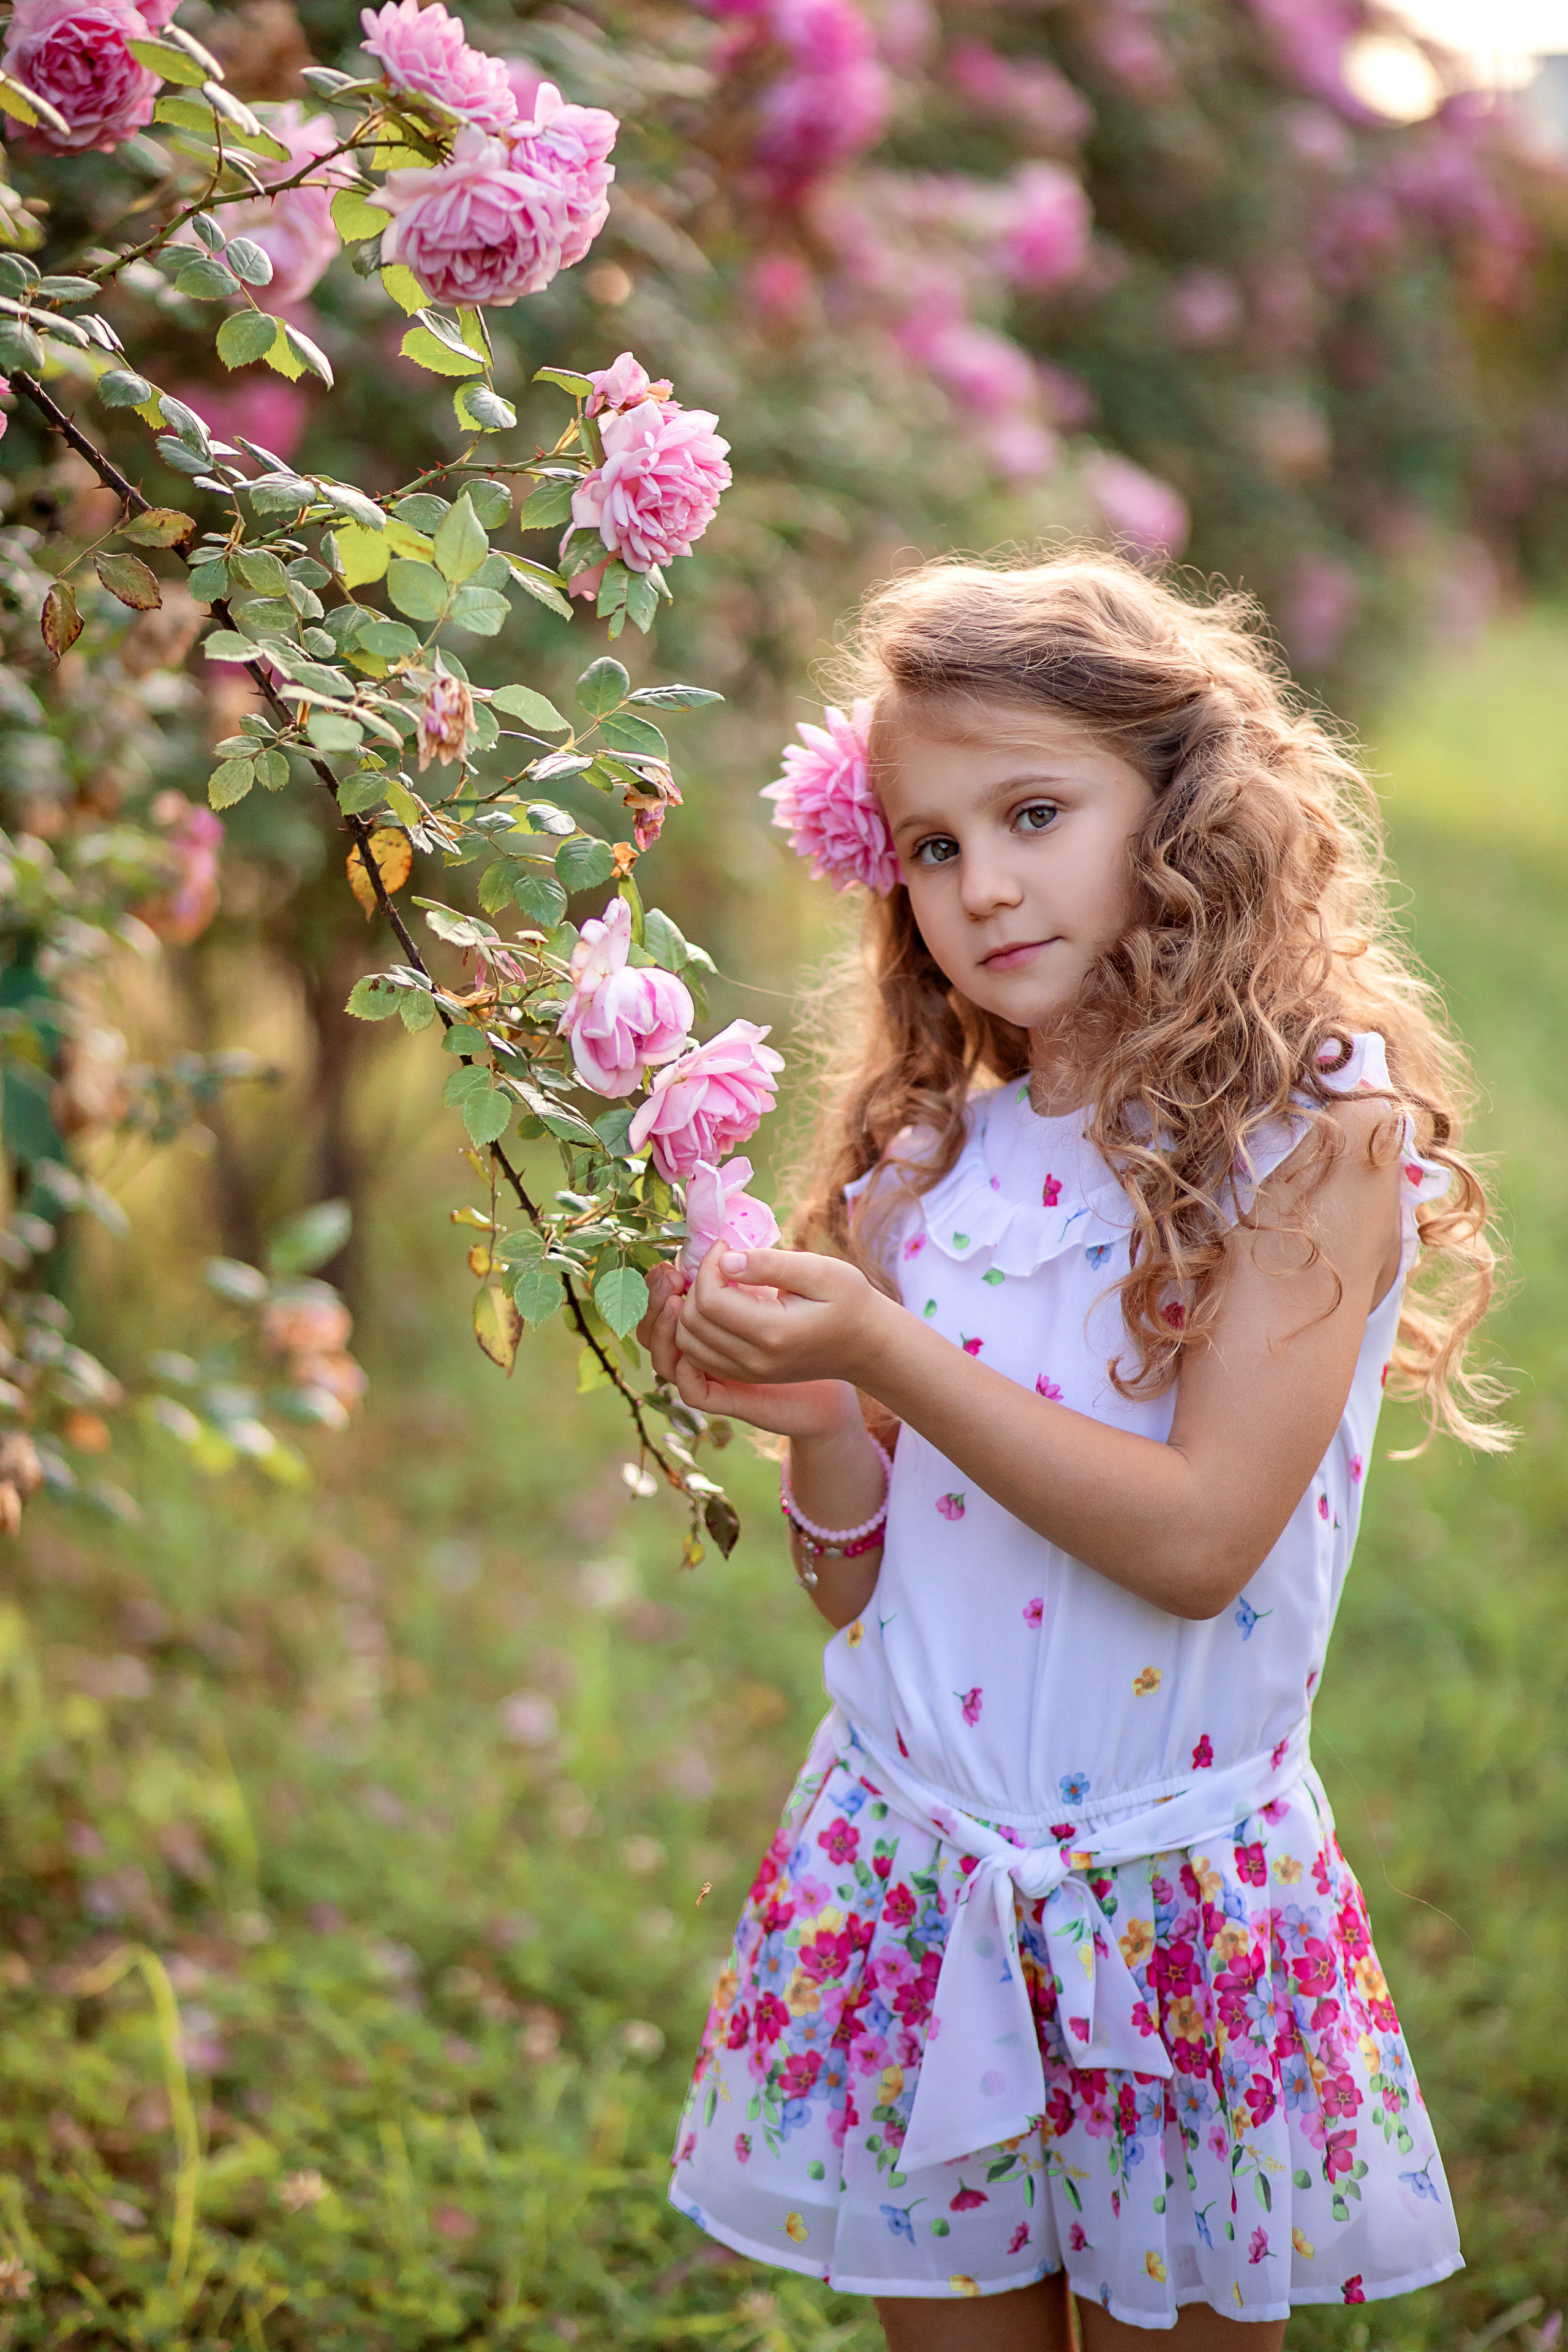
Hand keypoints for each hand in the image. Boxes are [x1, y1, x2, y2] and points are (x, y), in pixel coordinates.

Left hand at [673, 1243, 892, 1407]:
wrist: (867, 1345)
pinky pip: (698, 1357)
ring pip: (688, 1343)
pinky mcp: (745, 1376)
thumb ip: (771, 1264)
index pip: (710, 1300)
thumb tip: (726, 1260)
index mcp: (773, 1332)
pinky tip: (714, 1304)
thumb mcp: (820, 1271)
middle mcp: (754, 1360)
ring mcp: (748, 1373)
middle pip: (692, 1322)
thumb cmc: (849, 1301)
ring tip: (712, 1280)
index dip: (707, 1265)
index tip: (724, 1244)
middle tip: (715, 1260)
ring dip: (689, 1308)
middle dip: (694, 1284)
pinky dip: (695, 1330)